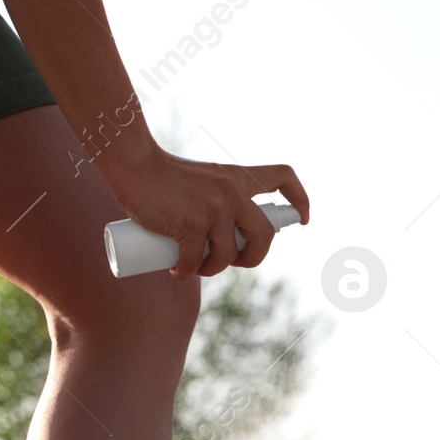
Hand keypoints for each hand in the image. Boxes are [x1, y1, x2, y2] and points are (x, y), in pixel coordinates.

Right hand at [100, 147, 309, 278]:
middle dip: (254, 257)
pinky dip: (186, 273)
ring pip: (228, 256)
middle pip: (265, 234)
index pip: (283, 177)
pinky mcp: (191, 224)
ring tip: (194, 267)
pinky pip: (196, 262)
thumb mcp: (203, 180)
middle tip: (234, 262)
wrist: (135, 166)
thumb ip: (216, 197)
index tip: (303, 218)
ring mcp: (214, 209)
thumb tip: (218, 238)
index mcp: (238, 178)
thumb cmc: (161, 176)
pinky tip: (177, 271)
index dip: (300, 199)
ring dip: (212, 270)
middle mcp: (232, 192)